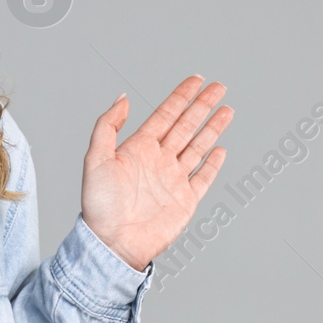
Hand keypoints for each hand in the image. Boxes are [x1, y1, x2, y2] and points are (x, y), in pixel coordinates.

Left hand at [79, 76, 232, 271]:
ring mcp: (173, 180)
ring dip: (212, 128)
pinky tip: (220, 149)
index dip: (181, 96)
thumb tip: (122, 98)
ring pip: (198, 147)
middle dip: (202, 105)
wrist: (113, 242)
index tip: (197, 79)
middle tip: (219, 87)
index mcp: (138, 149)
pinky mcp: (185, 201)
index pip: (165, 115)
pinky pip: (203, 178)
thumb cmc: (100, 205)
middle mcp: (158, 161)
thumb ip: (107, 126)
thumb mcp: (96, 159)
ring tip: (226, 110)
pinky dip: (213, 164)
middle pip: (186, 126)